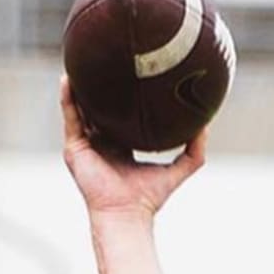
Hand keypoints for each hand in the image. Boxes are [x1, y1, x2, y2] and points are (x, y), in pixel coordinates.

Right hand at [60, 74, 206, 220]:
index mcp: (123, 147)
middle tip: (108, 60)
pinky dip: (68, 98)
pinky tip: (68, 78)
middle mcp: (103, 144)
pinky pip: (69, 116)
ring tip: (81, 60)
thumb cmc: (151, 196)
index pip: (122, 117)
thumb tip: (206, 125)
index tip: (133, 76)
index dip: (125, 98)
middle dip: (100, 87)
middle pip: (99, 109)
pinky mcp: (75, 148)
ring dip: (80, 87)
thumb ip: (194, 149)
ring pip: (80, 108)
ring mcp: (87, 145)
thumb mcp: (180, 168)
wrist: (127, 212)